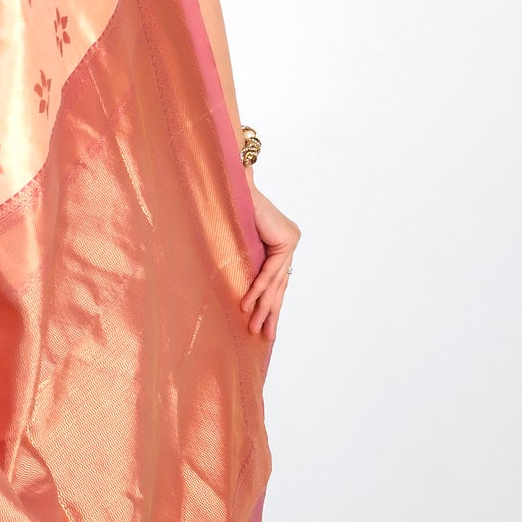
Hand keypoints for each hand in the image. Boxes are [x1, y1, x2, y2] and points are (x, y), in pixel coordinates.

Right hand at [240, 179, 299, 341]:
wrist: (234, 185)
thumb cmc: (231, 209)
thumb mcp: (237, 243)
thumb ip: (243, 261)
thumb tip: (235, 286)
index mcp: (281, 243)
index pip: (277, 280)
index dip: (270, 305)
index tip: (264, 327)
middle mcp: (289, 242)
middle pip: (279, 285)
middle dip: (270, 313)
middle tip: (264, 336)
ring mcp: (291, 240)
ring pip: (276, 282)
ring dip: (263, 307)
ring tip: (255, 328)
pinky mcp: (287, 239)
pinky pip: (270, 271)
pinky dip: (257, 289)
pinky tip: (248, 305)